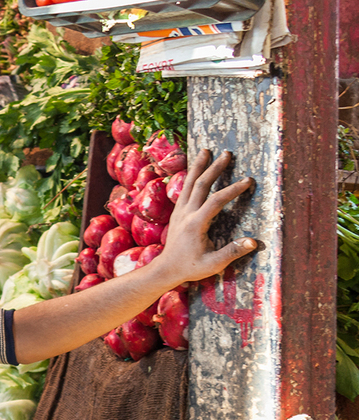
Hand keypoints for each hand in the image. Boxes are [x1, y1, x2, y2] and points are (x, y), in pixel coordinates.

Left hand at [154, 149, 257, 284]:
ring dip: (198, 166)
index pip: (216, 201)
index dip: (232, 190)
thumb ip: (232, 253)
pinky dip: (190, 176)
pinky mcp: (177, 212)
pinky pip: (184, 189)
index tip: (248, 180)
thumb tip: (253, 242)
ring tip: (206, 150)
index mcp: (196, 224)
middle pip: (201, 185)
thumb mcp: (213, 264)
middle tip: (227, 153)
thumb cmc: (190, 267)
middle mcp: (186, 214)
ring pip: (189, 183)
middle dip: (214, 168)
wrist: (166, 268)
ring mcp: (179, 211)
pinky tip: (196, 168)